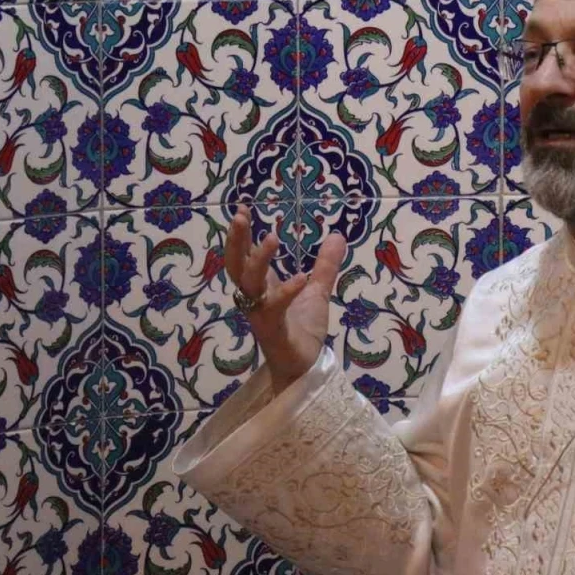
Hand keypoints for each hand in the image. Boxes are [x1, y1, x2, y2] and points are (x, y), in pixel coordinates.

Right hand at [225, 204, 345, 394]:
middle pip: (237, 265)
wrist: (304, 367)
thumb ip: (325, 266)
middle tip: (241, 215)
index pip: (244, 256)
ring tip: (272, 238)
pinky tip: (300, 277)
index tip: (242, 207)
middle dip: (236, 240)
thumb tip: (338, 235)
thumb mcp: (317, 291)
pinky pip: (275, 309)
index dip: (241, 234)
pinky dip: (287, 292)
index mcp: (262, 287)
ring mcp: (261, 314)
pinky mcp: (274, 330)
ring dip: (259, 260)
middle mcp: (255, 298)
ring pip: (250, 284)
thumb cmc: (303, 330)